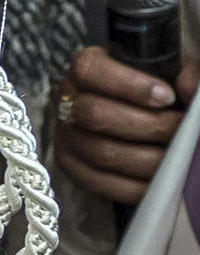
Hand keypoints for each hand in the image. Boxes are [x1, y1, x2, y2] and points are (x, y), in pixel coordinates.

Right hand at [55, 45, 182, 206]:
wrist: (140, 119)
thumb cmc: (156, 94)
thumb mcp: (171, 75)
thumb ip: (186, 75)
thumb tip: (189, 88)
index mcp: (87, 70)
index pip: (90, 71)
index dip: (129, 85)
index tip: (167, 97)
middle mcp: (68, 102)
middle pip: (94, 114)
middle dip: (146, 125)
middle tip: (178, 128)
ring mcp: (66, 136)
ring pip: (100, 152)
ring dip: (147, 158)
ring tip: (175, 155)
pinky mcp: (72, 167)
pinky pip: (99, 182)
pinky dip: (134, 184)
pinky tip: (158, 177)